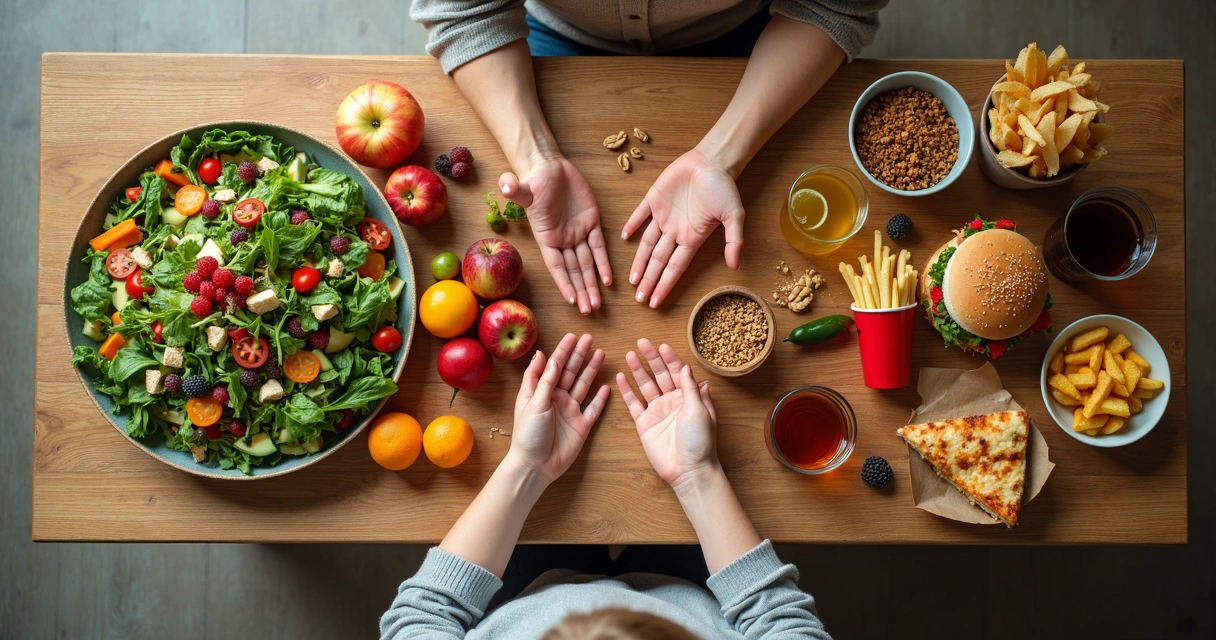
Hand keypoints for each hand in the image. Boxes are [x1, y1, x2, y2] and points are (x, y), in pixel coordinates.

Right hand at [501, 157, 611, 314]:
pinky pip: (599, 246)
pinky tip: (608, 280)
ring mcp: (577, 233)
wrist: (549, 168)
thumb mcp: (524, 188)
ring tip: (597, 304)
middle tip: (589, 310)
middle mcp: (562, 240)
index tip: (572, 300)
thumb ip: (515, 190)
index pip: (557, 265)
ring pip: (587, 263)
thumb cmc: (534, 180)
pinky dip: (604, 263)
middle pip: (574, 270)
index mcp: (547, 237)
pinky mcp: (591, 222)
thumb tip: (505, 184)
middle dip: (581, 290)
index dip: (565, 283)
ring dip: (592, 283)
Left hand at [505, 333, 610, 484]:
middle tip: (589, 338)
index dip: (562, 351)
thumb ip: (543, 380)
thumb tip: (543, 355)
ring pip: (584, 386)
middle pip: (571, 372)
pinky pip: (594, 409)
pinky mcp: (581, 426)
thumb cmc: (528, 435)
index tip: (571, 337)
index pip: (554, 366)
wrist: (535, 465)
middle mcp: (557, 399)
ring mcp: (570, 411)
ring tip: (601, 354)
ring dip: (591, 370)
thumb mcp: (533, 403)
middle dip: (579, 355)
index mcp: (541, 392)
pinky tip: (607, 387)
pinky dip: (600, 399)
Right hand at [615, 339, 719, 488]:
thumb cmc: (700, 441)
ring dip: (638, 370)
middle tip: (642, 342)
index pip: (678, 372)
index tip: (662, 346)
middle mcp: (672, 401)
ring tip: (630, 354)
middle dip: (651, 358)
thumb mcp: (699, 410)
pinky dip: (627, 391)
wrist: (688, 469)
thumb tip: (687, 367)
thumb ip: (690, 388)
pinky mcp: (644, 423)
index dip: (670, 358)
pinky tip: (621, 377)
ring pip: (645, 385)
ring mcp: (657, 411)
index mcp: (689, 397)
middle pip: (660, 374)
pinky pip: (633, 404)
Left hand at [622, 148, 745, 307]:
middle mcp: (676, 230)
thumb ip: (734, 241)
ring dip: (639, 261)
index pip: (675, 267)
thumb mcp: (735, 216)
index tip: (655, 302)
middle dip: (649, 280)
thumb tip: (735, 266)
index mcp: (692, 237)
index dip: (664, 285)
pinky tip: (624, 237)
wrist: (714, 160)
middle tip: (639, 299)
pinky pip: (640, 214)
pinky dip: (632, 224)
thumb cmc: (725, 187)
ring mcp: (664, 215)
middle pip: (659, 261)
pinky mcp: (655, 197)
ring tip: (632, 280)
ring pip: (647, 244)